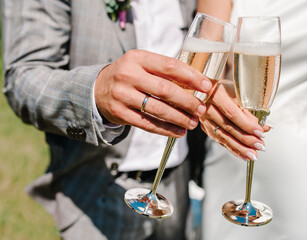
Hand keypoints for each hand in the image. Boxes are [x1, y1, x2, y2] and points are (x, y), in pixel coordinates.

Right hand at [94, 50, 212, 137]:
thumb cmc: (129, 75)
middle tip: (201, 109)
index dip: (191, 77)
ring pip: (157, 109)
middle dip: (187, 101)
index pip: (170, 66)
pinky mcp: (120, 113)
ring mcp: (122, 95)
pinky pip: (147, 124)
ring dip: (179, 118)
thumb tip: (197, 84)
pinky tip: (179, 131)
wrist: (98, 88)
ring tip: (193, 122)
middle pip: (165, 90)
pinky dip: (166, 129)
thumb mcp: (142, 64)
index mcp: (137, 58)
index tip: (206, 86)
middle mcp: (128, 75)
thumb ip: (164, 70)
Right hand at [200, 80, 270, 160]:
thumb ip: (250, 109)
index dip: (246, 124)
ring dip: (240, 148)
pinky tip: (243, 154)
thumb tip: (264, 126)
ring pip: (223, 137)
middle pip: (227, 127)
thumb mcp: (238, 92)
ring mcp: (204, 119)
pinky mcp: (205, 128)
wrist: (207, 89)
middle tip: (260, 146)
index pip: (232, 113)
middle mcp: (206, 107)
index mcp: (214, 93)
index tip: (260, 132)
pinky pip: (220, 141)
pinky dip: (233, 149)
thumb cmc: (225, 88)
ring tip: (253, 154)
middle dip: (246, 139)